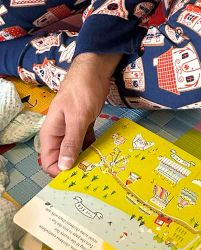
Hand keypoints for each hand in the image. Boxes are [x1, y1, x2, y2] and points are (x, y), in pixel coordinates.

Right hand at [39, 52, 120, 175]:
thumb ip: (71, 142)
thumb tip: (64, 167)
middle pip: (62, 158)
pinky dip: (92, 147)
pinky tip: (102, 154)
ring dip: (85, 158)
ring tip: (98, 168)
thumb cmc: (82, 91)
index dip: (60, 171)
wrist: (94, 70)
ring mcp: (72, 128)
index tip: (76, 178)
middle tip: (91, 175)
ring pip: (75, 150)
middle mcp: (59, 133)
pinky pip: (85, 141)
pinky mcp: (84, 124)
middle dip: (74, 167)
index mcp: (51, 132)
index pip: (49, 160)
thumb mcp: (77, 118)